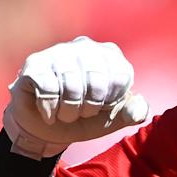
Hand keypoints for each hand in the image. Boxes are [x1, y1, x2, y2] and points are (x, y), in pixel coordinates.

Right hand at [3, 36, 148, 157]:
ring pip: (71, 87)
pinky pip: (48, 89)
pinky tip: (49, 113)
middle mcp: (84, 47)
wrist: (46, 129)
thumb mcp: (113, 119)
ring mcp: (58, 52)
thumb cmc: (82, 118)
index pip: (121, 76)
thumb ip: (133, 113)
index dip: (111, 100)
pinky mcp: (35, 64)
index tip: (101, 106)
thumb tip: (142, 107)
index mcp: (108, 55)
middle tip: (81, 112)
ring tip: (64, 113)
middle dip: (89, 108)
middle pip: (96, 81)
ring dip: (68, 112)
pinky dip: (50, 110)